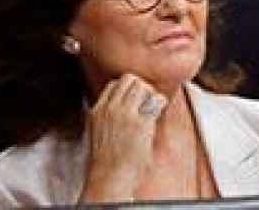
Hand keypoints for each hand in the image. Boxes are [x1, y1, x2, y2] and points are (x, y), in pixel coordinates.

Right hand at [79, 74, 165, 202]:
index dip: (128, 89)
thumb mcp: (99, 133)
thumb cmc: (107, 164)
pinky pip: (155, 101)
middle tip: (148, 101)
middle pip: (129, 80)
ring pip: (142, 86)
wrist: (109, 179)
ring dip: (151, 94)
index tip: (136, 99)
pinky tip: (160, 111)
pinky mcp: (140, 123)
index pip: (114, 84)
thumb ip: (108, 117)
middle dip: (141, 87)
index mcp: (98, 111)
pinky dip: (160, 103)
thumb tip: (126, 109)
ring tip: (154, 108)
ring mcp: (125, 114)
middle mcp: (110, 109)